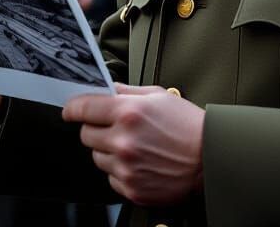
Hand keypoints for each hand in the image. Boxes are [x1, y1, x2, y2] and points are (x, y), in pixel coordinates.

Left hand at [63, 83, 203, 206]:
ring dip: (107, 150)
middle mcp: (123, 141)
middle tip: (114, 126)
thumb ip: (126, 91)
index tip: (70, 109)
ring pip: (97, 158)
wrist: (209, 158)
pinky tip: (139, 162)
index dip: (73, 107)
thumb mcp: (157, 95)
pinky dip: (120, 170)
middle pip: (86, 135)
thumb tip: (104, 89)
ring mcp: (126, 168)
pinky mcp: (132, 189)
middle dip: (95, 128)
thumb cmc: (187, 124)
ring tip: (133, 145)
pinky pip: (111, 178)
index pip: (84, 108)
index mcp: (128, 113)